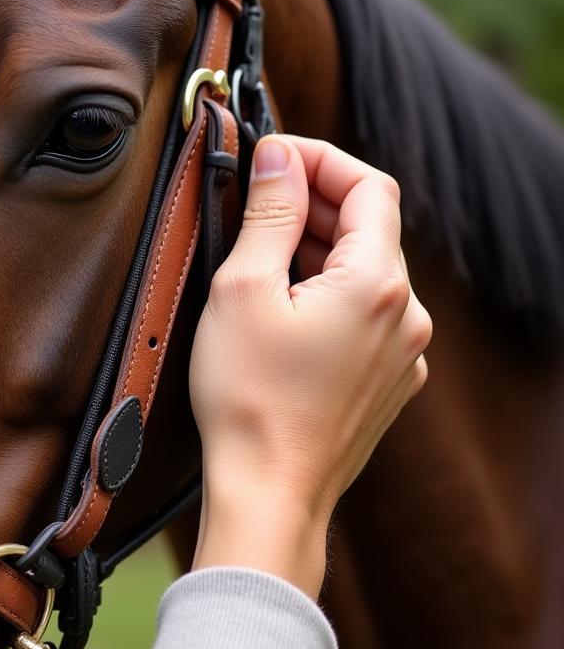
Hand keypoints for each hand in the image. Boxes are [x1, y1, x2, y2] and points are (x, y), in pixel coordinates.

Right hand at [189, 136, 429, 596]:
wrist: (269, 493)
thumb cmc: (250, 398)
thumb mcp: (244, 287)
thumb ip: (269, 212)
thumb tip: (279, 157)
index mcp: (376, 284)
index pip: (368, 186)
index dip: (320, 158)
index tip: (274, 155)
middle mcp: (404, 315)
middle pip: (369, 227)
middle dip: (313, 200)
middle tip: (257, 195)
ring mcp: (401, 352)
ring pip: (365, 270)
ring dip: (318, 245)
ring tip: (260, 250)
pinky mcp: (387, 379)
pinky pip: (365, 311)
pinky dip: (328, 289)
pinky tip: (283, 302)